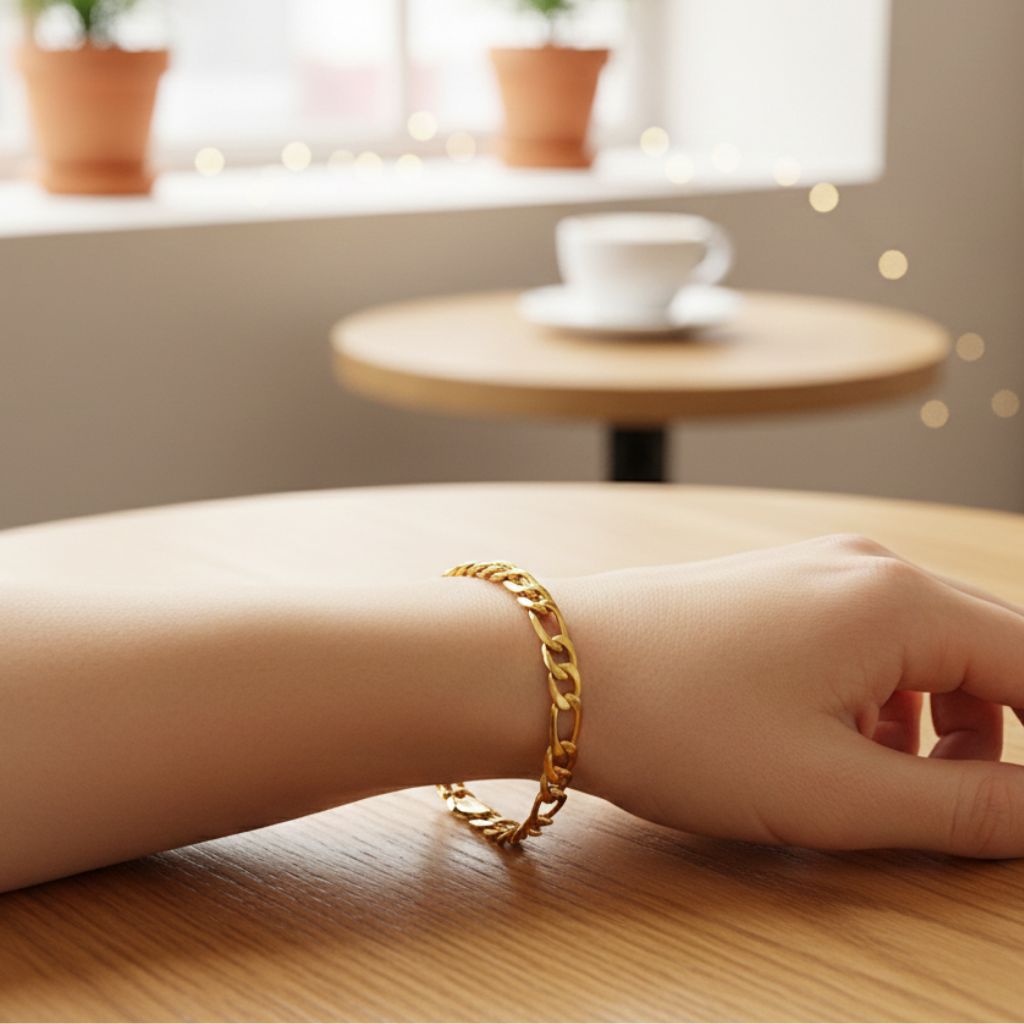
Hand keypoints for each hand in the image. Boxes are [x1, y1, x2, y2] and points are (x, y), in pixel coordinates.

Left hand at [562, 534, 1023, 857]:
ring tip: (895, 788)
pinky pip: (866, 642)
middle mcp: (867, 568)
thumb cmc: (679, 724)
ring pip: (927, 649)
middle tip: (976, 811)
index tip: (1023, 805)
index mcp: (902, 602)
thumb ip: (965, 807)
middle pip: (990, 652)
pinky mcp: (775, 590)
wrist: (549, 668)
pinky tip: (838, 744)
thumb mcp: (835, 791)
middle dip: (1004, 736)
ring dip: (940, 723)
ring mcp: (814, 571)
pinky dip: (882, 699)